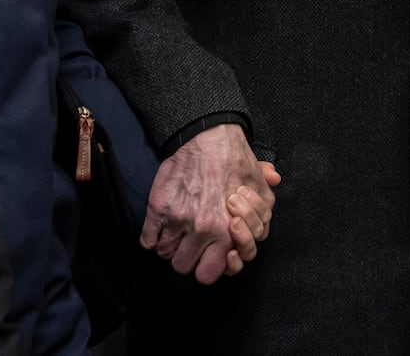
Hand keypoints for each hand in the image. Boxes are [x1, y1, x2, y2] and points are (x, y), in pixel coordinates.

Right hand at [141, 124, 274, 284]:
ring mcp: (177, 219)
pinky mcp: (158, 207)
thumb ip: (262, 214)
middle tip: (191, 243)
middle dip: (187, 257)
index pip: (211, 273)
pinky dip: (152, 237)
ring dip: (170, 245)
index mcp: (228, 230)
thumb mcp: (258, 189)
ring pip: (165, 254)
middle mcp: (202, 229)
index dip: (208, 267)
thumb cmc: (234, 161)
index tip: (207, 256)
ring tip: (177, 232)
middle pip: (184, 267)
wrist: (210, 135)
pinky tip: (161, 228)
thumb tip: (261, 229)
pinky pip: (147, 240)